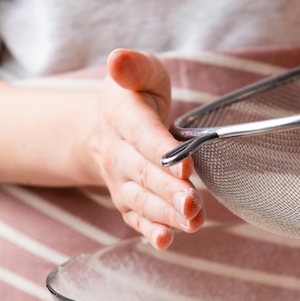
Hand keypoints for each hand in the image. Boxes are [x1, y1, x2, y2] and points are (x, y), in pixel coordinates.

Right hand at [90, 49, 204, 249]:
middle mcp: (118, 154)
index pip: (143, 136)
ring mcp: (122, 181)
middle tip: (192, 202)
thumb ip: (134, 66)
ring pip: (142, 201)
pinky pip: (136, 219)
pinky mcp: (129, 200)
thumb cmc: (135, 97)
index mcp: (122, 117)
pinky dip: (150, 232)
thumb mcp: (139, 72)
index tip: (185, 164)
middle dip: (169, 191)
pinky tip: (166, 241)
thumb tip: (119, 59)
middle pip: (144, 174)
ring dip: (167, 214)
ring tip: (193, 221)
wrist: (106, 127)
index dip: (163, 151)